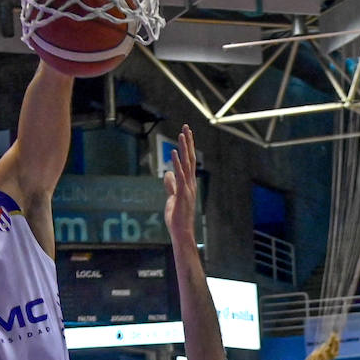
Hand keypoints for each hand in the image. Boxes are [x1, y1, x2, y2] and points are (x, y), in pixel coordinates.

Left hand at [163, 126, 197, 243]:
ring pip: (187, 164)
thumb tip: (168, 174)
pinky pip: (180, 175)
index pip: (189, 162)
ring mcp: (188, 188)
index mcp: (188, 184)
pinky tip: (173, 151)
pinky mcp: (183, 193)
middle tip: (186, 126)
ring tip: (182, 133)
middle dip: (188, 142)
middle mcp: (191, 183)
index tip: (186, 134)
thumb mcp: (172, 198)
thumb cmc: (177, 218)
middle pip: (190, 158)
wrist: (181, 232)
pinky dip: (177, 163)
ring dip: (184, 148)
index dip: (187, 148)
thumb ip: (171, 185)